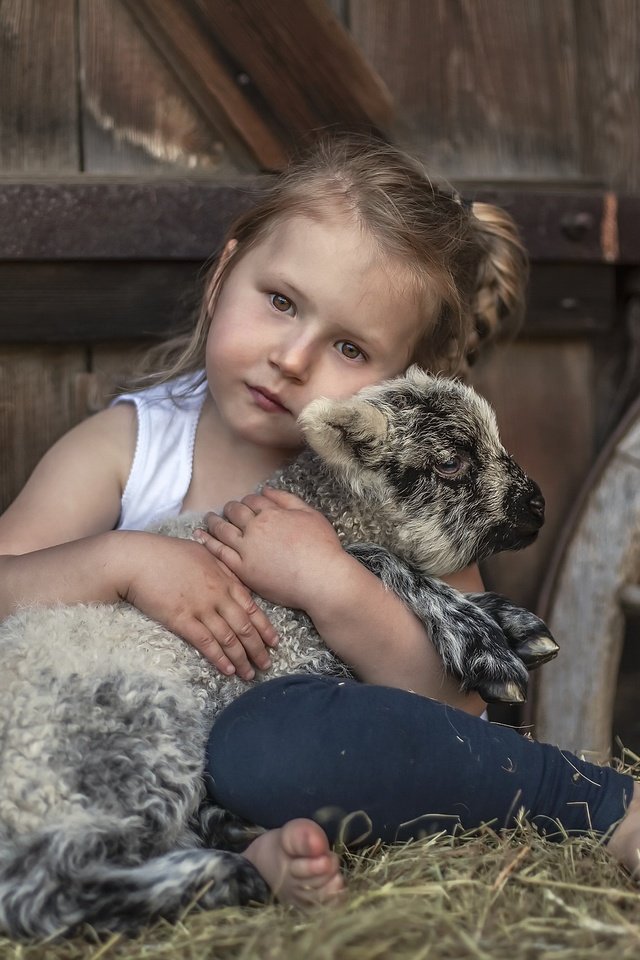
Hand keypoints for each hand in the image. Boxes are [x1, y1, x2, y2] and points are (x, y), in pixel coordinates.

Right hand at [117, 531, 277, 679]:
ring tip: (249, 674)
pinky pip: (206, 643)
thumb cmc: (167, 553)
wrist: (138, 559)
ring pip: (228, 638)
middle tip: (267, 664)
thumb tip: (233, 577)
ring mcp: (201, 608)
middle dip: (258, 648)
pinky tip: (227, 670)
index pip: (252, 607)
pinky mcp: (182, 619)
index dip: (265, 627)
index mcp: (225, 578)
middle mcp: (218, 595)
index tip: (274, 642)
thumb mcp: (202, 552)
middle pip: (245, 626)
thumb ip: (221, 566)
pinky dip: (219, 658)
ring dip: (241, 658)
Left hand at [195, 487, 344, 609]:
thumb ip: (287, 499)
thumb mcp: (310, 514)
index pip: (252, 500)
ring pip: (223, 530)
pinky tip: (200, 536)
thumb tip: (266, 490)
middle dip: (230, 509)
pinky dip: (207, 542)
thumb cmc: (321, 548)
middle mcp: (255, 528)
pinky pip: (219, 552)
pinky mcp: (243, 570)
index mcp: (271, 513)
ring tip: (208, 519)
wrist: (321, 579)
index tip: (247, 504)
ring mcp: (247, 549)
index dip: (248, 501)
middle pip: (235, 512)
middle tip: (227, 510)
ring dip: (214, 522)